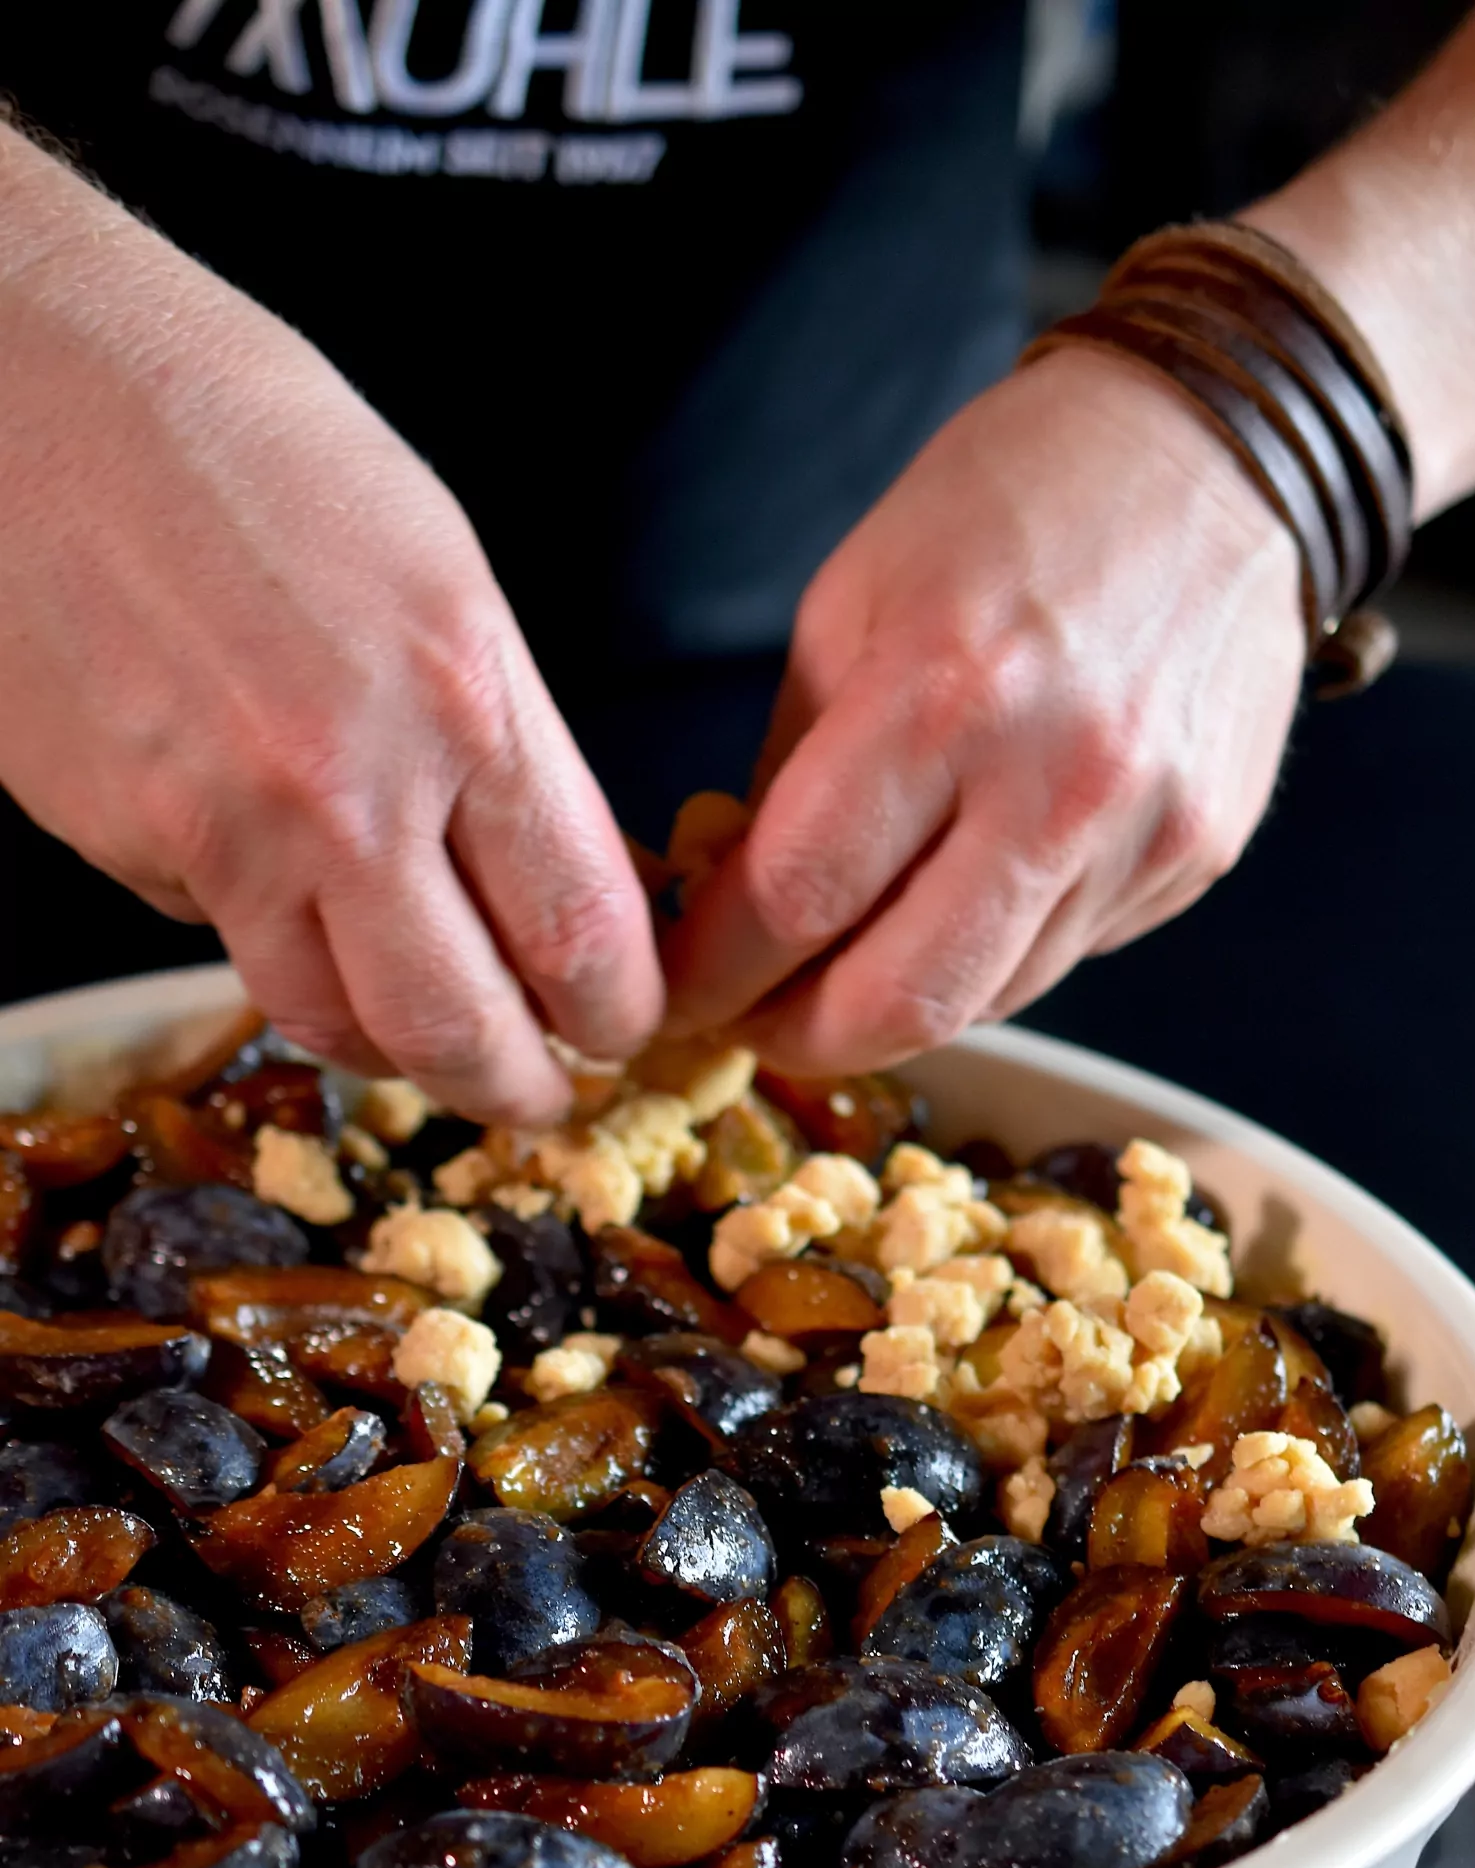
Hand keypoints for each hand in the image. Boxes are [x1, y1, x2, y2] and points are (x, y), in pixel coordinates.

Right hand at [0, 131, 659, 1121]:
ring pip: (333, 1022)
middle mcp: (348, 788)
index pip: (580, 928)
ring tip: (424, 1028)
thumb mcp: (436, 568)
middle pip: (459, 1028)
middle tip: (540, 1089)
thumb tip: (560, 879)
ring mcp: (223, 832)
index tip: (624, 1023)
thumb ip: (505, 741)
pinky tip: (278, 873)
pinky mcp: (126, 845)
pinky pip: (226, 939)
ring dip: (393, 1045)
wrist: (22, 380)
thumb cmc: (237, 434)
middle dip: (518, 1084)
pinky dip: (271, 938)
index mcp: (462, 697)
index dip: (617, 1009)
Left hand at [661, 346, 1305, 1068]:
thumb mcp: (849, 603)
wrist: (1213, 453)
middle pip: (902, 999)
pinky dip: (992, 953)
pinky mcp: (1198, 857)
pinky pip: (1066, 955)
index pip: (797, 896)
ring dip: (897, 1000)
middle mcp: (1055, 781)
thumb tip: (734, 906)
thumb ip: (789, 773)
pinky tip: (964, 898)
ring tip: (848, 963)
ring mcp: (1141, 832)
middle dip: (803, 1036)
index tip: (682, 989)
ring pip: (988, 997)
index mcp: (942, 692)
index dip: (719, 970)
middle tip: (754, 1023)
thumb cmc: (1011, 504)